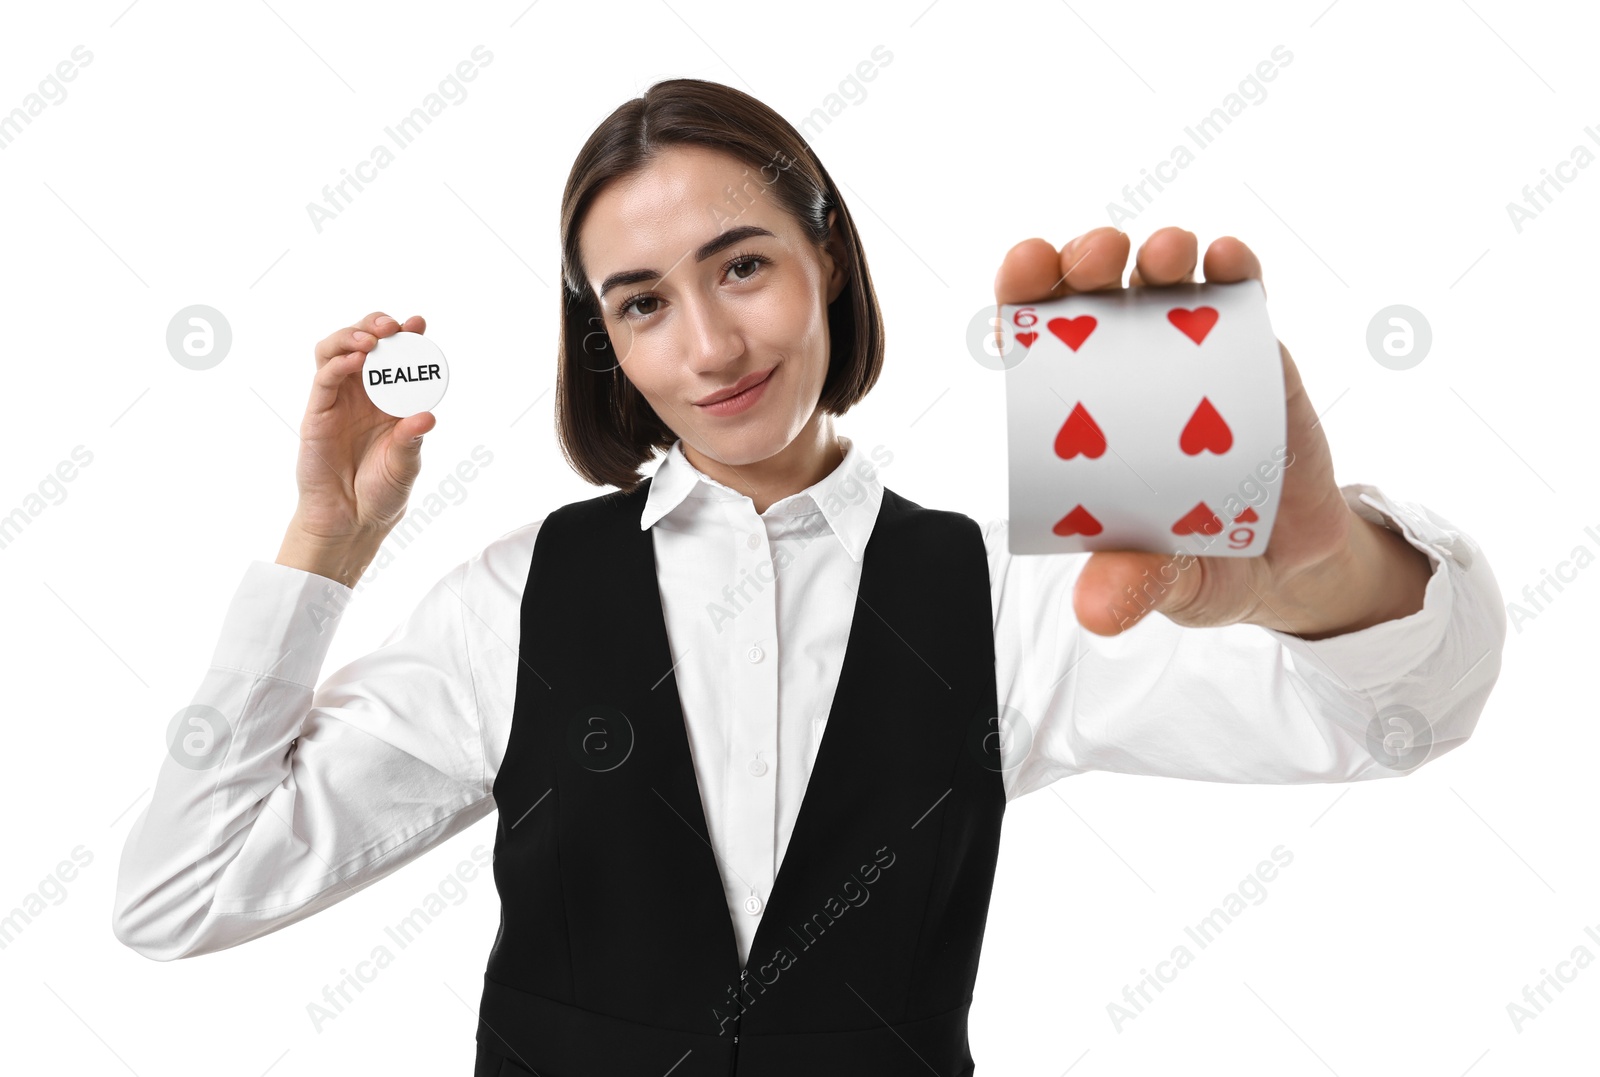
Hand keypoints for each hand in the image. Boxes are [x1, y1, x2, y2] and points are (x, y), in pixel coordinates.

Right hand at [286, 312, 434, 551]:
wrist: (351, 520)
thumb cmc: (382, 491)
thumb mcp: (405, 466)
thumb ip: (411, 442)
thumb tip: (427, 418)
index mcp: (391, 401)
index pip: (398, 359)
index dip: (408, 337)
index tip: (420, 323)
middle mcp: (363, 394)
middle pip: (364, 343)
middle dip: (377, 325)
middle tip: (393, 325)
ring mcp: (338, 400)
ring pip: (336, 352)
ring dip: (352, 335)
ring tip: (373, 338)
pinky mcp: (317, 413)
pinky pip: (323, 379)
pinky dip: (338, 364)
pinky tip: (355, 359)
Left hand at [994, 226, 1358, 636]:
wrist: (1291, 563)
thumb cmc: (1202, 563)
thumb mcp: (1169, 581)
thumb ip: (1136, 586)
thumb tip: (1098, 610)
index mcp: (1080, 414)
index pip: (1035, 341)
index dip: (1023, 297)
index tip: (1025, 269)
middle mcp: (1126, 370)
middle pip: (1092, 295)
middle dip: (1089, 259)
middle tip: (1100, 256)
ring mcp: (1190, 352)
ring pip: (1161, 281)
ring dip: (1158, 254)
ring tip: (1166, 255)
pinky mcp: (1252, 350)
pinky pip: (1238, 295)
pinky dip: (1232, 267)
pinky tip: (1227, 258)